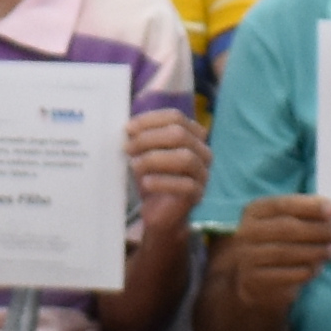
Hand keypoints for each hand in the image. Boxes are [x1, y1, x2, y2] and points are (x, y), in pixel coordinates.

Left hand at [123, 101, 206, 244]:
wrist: (159, 213)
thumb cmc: (153, 178)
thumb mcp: (144, 154)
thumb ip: (140, 138)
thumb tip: (128, 127)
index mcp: (192, 135)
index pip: (176, 117)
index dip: (150, 120)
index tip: (128, 128)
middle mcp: (203, 151)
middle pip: (180, 134)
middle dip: (149, 138)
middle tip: (127, 147)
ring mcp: (203, 173)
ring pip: (185, 158)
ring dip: (155, 159)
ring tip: (134, 165)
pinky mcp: (198, 194)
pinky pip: (185, 185)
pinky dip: (162, 182)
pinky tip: (146, 183)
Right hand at [216, 191, 330, 307]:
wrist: (252, 278)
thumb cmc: (277, 242)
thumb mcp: (283, 222)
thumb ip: (304, 214)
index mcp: (255, 211)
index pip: (283, 205)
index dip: (309, 206)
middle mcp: (247, 232)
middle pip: (286, 228)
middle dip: (317, 230)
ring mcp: (249, 257)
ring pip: (287, 252)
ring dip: (316, 251)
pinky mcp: (256, 280)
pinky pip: (286, 274)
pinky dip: (307, 270)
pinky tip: (319, 267)